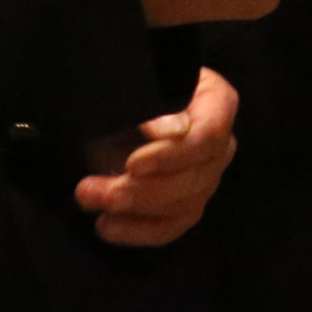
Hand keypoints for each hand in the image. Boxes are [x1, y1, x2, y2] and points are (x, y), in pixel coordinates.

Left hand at [72, 65, 240, 248]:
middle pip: (194, 177)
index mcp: (217, 103)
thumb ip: (151, 102)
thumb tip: (160, 131)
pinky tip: (106, 226)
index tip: (132, 164)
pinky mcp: (189, 204)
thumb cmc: (136, 82)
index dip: (170, 155)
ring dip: (133, 209)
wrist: (130, 99)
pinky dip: (138, 231)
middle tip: (92, 188)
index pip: (207, 136)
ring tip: (89, 198)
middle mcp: (221, 144)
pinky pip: (172, 226)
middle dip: (141, 190)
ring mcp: (208, 177)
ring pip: (183, 205)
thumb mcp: (142, 81)